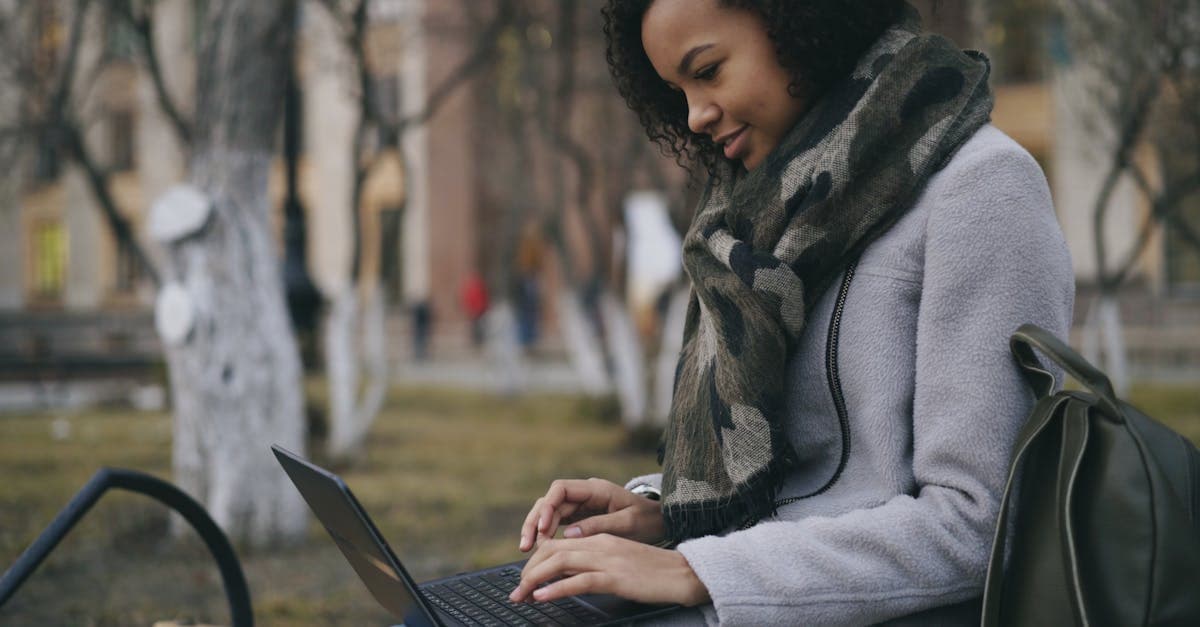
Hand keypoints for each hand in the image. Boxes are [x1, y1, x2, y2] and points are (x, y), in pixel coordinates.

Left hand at [509, 534, 709, 606]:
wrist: (684, 573)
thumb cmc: (653, 572)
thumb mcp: (619, 562)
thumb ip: (594, 563)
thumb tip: (565, 577)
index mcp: (600, 539)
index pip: (557, 544)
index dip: (535, 561)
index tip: (524, 579)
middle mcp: (600, 544)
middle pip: (552, 551)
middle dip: (528, 571)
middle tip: (516, 592)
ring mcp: (607, 559)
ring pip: (560, 563)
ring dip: (534, 580)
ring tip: (521, 596)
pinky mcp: (616, 577)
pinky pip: (579, 580)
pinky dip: (556, 589)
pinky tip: (542, 597)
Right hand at [518, 478, 664, 551]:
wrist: (660, 520)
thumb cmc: (647, 519)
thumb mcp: (627, 523)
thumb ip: (599, 526)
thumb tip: (569, 534)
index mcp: (596, 489)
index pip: (561, 489)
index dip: (547, 507)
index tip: (542, 528)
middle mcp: (584, 494)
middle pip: (550, 502)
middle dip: (535, 521)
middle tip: (526, 545)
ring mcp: (581, 505)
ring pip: (550, 513)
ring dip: (537, 529)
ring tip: (527, 549)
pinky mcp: (580, 517)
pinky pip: (557, 523)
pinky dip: (547, 535)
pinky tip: (541, 550)